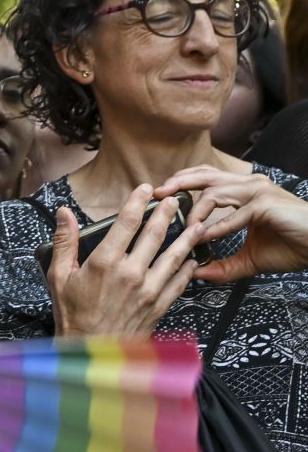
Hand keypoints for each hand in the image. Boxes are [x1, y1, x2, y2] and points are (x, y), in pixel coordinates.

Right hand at [46, 186, 204, 336]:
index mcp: (105, 262)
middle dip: (167, 213)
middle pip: (154, 234)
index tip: (144, 189)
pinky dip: (188, 269)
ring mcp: (148, 290)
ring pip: (173, 256)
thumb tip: (64, 212)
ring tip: (196, 224)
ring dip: (186, 237)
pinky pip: (178, 283)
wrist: (90, 350)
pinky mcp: (158, 305)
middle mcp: (130, 272)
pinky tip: (192, 260)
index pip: (126, 222)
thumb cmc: (72, 313)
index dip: (137, 201)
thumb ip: (64, 241)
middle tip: (176, 200)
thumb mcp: (59, 275)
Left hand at [167, 176, 307, 281]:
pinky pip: (234, 214)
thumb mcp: (251, 259)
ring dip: (195, 211)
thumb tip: (198, 276)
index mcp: (243, 191)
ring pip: (214, 192)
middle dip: (178, 183)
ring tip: (185, 229)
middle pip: (205, 175)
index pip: (206, 178)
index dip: (181, 184)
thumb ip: (225, 266)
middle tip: (157, 194)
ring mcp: (258, 191)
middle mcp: (249, 185)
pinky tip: (204, 237)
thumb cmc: (293, 246)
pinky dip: (217, 227)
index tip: (160, 196)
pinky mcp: (266, 204)